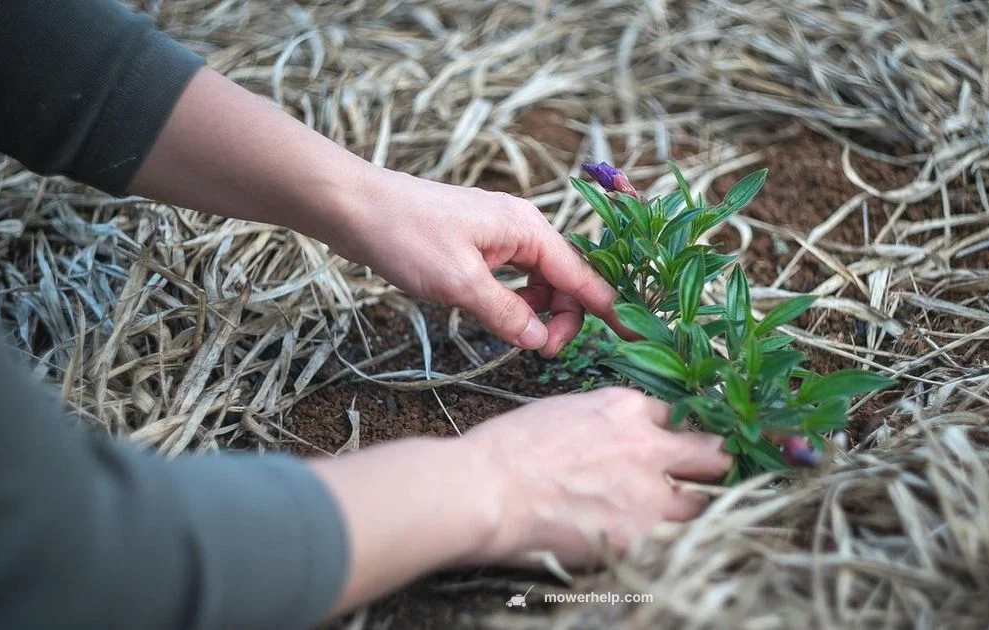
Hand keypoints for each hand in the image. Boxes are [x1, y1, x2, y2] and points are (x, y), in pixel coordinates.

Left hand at [128, 68, 621, 357]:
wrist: (356, 206)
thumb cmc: (406, 236)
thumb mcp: (460, 283)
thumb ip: (507, 313)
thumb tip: (540, 341)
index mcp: (529, 229)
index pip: (582, 276)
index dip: (607, 310)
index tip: (633, 339)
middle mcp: (523, 227)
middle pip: (565, 280)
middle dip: (564, 317)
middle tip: (541, 352)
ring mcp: (502, 234)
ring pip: (540, 280)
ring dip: (538, 311)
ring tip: (520, 338)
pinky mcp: (481, 243)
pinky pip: (516, 276)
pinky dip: (516, 300)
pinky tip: (500, 317)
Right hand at [460, 387, 731, 565]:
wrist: (486, 490)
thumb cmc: (508, 451)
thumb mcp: (563, 412)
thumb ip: (603, 423)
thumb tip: (615, 440)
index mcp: (624, 408)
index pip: (674, 415)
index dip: (672, 434)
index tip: (671, 448)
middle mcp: (648, 444)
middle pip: (710, 451)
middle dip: (710, 464)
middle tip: (706, 478)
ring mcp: (650, 491)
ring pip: (704, 500)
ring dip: (695, 507)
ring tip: (681, 518)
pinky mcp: (641, 534)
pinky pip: (676, 539)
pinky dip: (669, 541)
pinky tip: (656, 544)